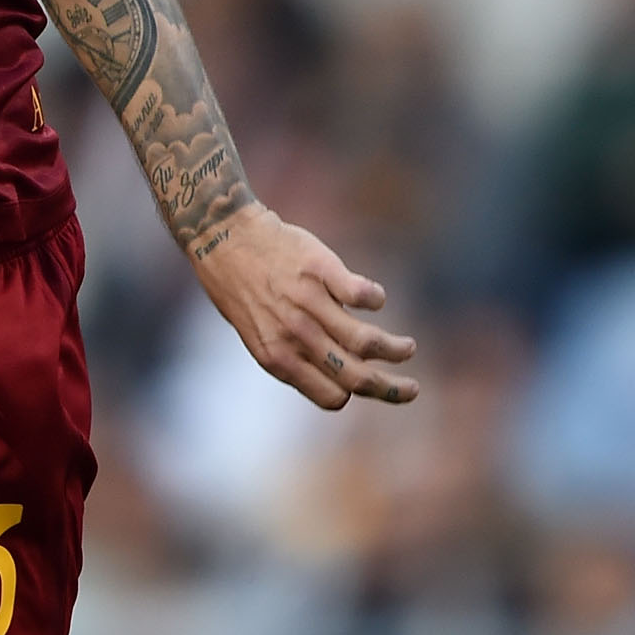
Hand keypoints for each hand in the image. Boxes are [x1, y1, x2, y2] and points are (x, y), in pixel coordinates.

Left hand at [189, 207, 418, 410]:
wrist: (221, 237)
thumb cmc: (238, 287)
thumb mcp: (255, 332)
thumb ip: (291, 353)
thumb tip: (333, 372)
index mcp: (277, 357)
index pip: (330, 397)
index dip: (349, 393)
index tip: (362, 384)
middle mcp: (295, 335)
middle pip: (357, 377)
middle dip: (391, 390)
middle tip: (412, 390)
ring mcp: (308, 302)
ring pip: (367, 342)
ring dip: (395, 349)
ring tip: (408, 348)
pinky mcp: (320, 270)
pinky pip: (362, 295)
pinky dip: (376, 299)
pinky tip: (376, 300)